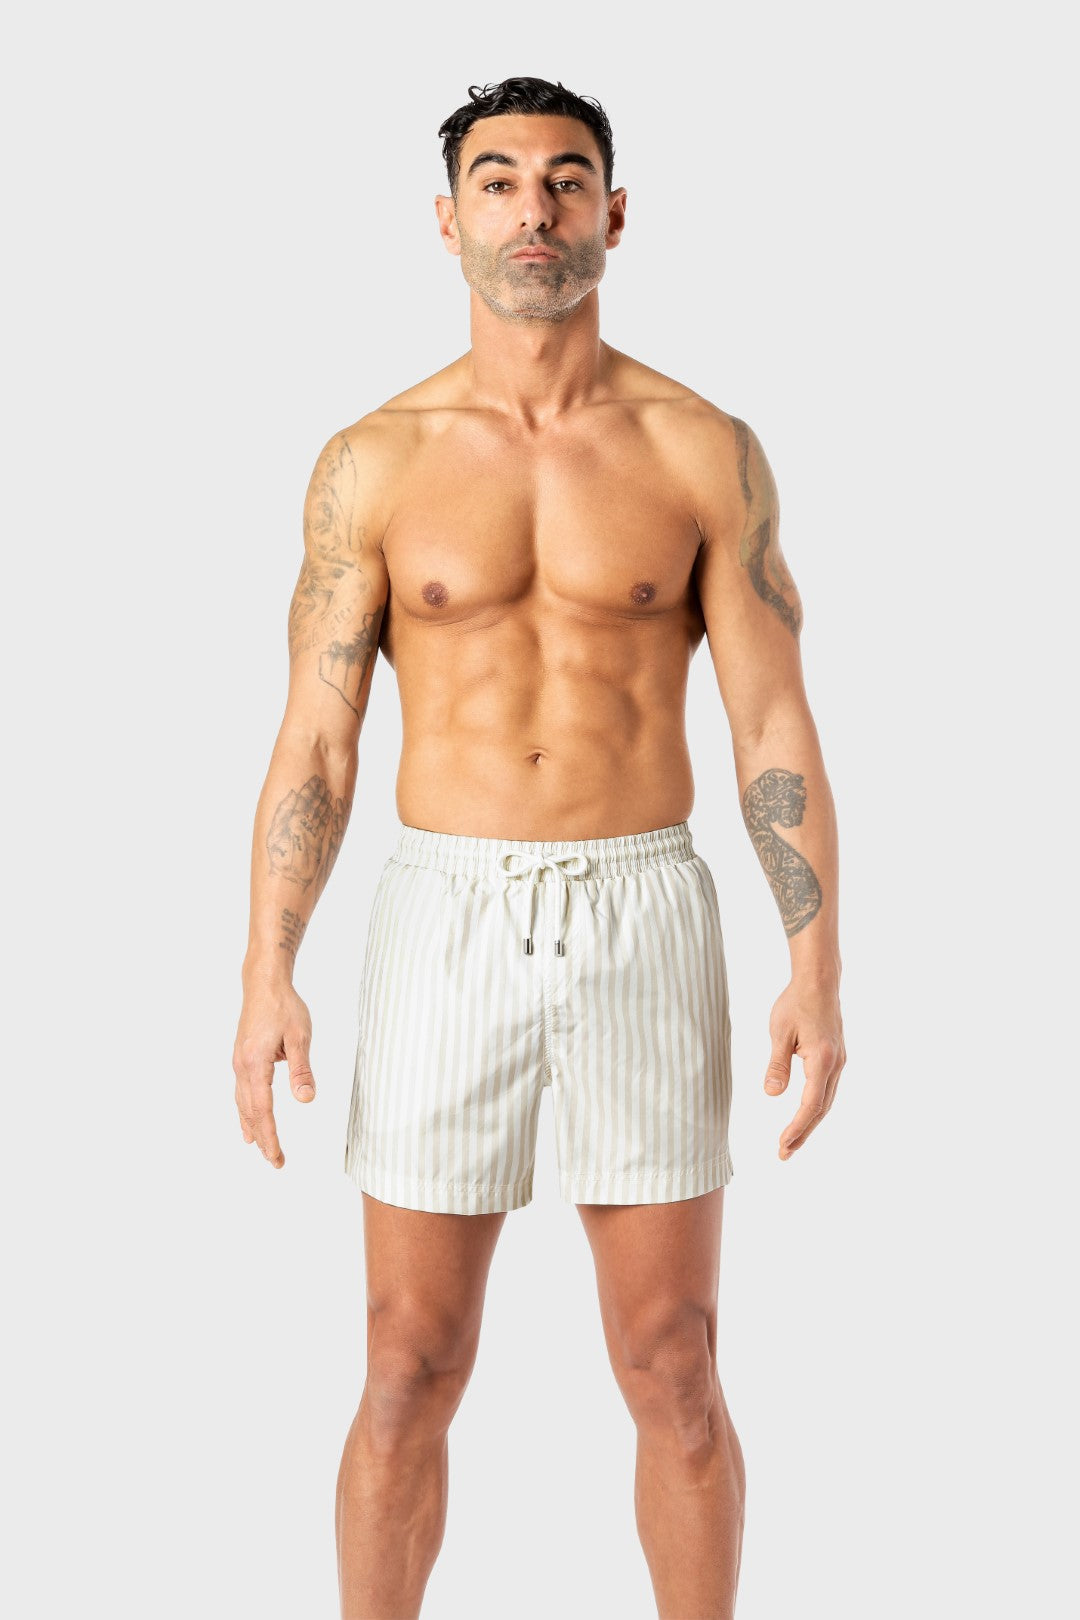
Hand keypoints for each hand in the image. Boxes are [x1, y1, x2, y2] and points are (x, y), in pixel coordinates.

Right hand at [232, 983, 316, 1168]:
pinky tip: (248, 1118)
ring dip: (252, 1127)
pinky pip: (241, 1092)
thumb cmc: (284, 1006)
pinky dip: (246, 1110)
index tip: (277, 1157)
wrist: (264, 983)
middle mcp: (242, 1067)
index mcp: (255, 1064)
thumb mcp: (300, 1036)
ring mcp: (239, 1062)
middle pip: (250, 1111)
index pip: (263, 1110)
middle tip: (275, 1161)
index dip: (270, 1136)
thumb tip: (306, 1100)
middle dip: (262, 1138)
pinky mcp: (242, 1058)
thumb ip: (302, 1069)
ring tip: (259, 1148)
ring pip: (243, 1103)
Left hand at [763, 978, 845, 1159]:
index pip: (810, 1104)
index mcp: (822, 1060)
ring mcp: (839, 1062)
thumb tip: (772, 1094)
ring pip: (826, 1101)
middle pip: (821, 1109)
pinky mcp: (836, 1058)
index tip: (782, 1145)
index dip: (797, 1128)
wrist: (819, 982)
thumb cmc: (796, 1003)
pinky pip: (827, 1090)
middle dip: (803, 1134)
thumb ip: (777, 1064)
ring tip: (791, 1143)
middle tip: (783, 1154)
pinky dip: (815, 1108)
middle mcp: (836, 1065)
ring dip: (809, 1123)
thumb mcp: (779, 1031)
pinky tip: (803, 1116)